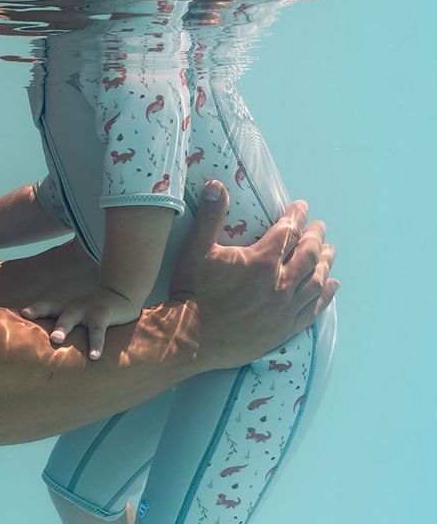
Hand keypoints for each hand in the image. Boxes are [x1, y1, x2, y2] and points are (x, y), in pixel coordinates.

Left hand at [21, 284, 140, 359]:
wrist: (121, 294)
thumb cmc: (93, 311)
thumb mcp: (77, 315)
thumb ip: (64, 328)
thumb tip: (46, 351)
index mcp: (64, 308)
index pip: (45, 307)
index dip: (33, 309)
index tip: (21, 313)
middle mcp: (72, 307)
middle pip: (53, 309)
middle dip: (39, 312)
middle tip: (25, 318)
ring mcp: (87, 310)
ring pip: (72, 318)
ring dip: (62, 327)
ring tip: (55, 339)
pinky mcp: (102, 316)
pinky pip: (97, 332)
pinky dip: (96, 344)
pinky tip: (93, 357)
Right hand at [169, 180, 338, 369]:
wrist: (190, 338)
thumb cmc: (192, 292)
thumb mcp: (196, 250)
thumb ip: (209, 217)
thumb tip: (216, 185)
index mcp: (261, 260)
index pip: (288, 230)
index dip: (297, 215)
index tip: (302, 206)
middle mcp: (280, 283)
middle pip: (308, 254)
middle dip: (316, 237)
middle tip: (320, 227)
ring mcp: (285, 308)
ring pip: (315, 280)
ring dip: (325, 263)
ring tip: (330, 252)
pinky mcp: (284, 328)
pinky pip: (313, 309)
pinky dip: (325, 295)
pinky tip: (331, 285)